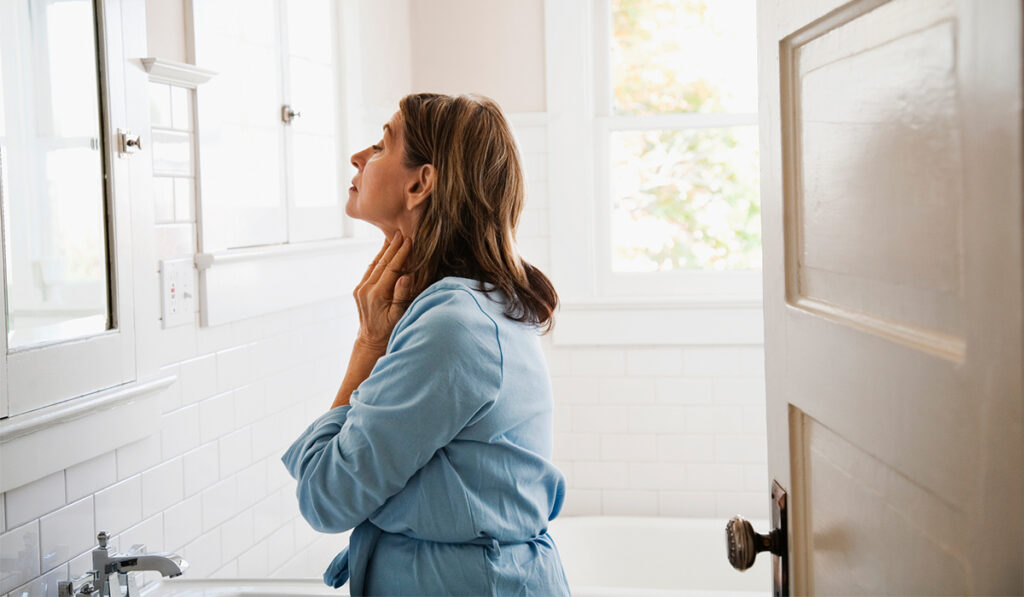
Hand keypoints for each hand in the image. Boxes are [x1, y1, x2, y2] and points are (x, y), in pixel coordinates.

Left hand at [353, 233, 412, 351]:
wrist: (371, 341)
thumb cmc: (389, 330)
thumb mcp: (399, 315)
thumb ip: (401, 295)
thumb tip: (406, 276)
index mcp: (377, 294)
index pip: (392, 268)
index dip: (401, 254)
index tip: (410, 241)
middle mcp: (366, 289)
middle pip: (382, 263)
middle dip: (393, 247)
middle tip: (402, 233)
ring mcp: (360, 289)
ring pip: (375, 264)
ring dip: (384, 250)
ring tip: (393, 237)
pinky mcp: (358, 289)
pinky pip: (370, 270)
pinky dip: (378, 259)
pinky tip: (384, 252)